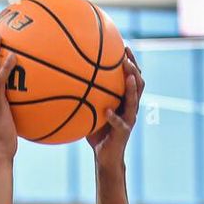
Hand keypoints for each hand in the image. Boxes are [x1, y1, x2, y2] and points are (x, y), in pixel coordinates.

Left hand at [86, 46, 142, 168]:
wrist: (105, 157)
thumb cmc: (96, 132)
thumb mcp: (90, 110)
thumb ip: (85, 96)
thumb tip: (64, 79)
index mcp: (124, 100)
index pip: (132, 76)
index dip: (131, 61)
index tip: (124, 46)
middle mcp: (130, 107)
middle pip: (139, 84)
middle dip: (134, 68)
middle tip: (126, 57)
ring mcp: (129, 119)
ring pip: (135, 100)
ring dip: (132, 87)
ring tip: (127, 77)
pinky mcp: (124, 132)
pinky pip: (120, 123)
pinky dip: (114, 116)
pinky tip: (107, 111)